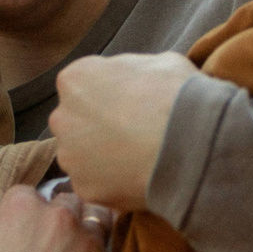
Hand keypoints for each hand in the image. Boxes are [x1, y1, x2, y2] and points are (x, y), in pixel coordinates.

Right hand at [0, 185, 109, 251]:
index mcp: (21, 209)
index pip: (26, 195)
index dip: (22, 215)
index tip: (19, 237)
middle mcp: (60, 218)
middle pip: (67, 202)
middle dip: (59, 219)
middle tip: (48, 249)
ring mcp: (88, 244)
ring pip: (96, 222)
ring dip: (85, 234)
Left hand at [49, 51, 198, 211]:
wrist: (190, 144)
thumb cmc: (176, 95)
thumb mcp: (159, 63)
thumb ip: (132, 71)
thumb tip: (133, 80)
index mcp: (75, 80)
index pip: (83, 86)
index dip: (109, 95)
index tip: (130, 104)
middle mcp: (62, 117)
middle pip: (76, 122)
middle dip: (98, 127)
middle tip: (134, 133)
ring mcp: (70, 156)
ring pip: (82, 156)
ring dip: (102, 157)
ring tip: (138, 158)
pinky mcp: (84, 188)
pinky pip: (96, 184)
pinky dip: (113, 183)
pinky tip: (138, 177)